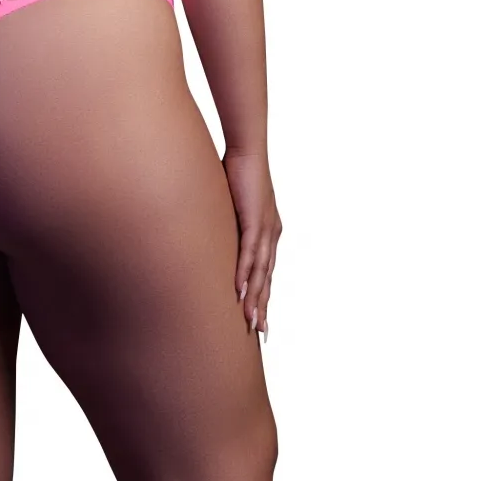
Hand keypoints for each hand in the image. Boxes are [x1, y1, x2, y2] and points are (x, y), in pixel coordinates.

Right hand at [222, 146, 280, 339]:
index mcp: (268, 231)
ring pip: (260, 271)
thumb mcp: (231, 204)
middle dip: (263, 305)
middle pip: (267, 277)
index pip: (266, 270)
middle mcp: (271, 234)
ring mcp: (265, 228)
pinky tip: (240, 292)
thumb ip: (226, 221)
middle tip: (260, 331)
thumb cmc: (237, 171)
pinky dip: (245, 274)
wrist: (247, 149)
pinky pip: (249, 253)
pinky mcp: (255, 220)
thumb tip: (209, 230)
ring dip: (255, 297)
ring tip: (251, 321)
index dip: (263, 294)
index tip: (258, 316)